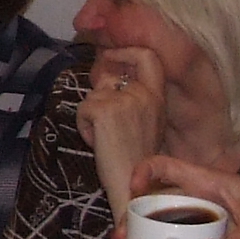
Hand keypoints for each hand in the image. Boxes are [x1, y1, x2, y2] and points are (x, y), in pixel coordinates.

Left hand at [75, 46, 166, 195]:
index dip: (127, 51)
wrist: (135, 187)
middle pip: (109, 77)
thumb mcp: (147, 123)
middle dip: (99, 96)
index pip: (148, 57)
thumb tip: (109, 81)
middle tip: (105, 125)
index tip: (112, 56)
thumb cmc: (138, 162)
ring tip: (105, 139)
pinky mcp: (104, 110)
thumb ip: (135, 99)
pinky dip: (83, 126)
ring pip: (93, 95)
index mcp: (157, 97)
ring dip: (91, 115)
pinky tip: (97, 143)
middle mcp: (143, 94)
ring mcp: (124, 100)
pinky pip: (82, 108)